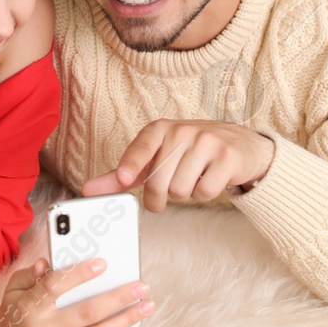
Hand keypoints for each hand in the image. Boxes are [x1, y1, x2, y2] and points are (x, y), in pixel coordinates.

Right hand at [0, 259, 153, 326]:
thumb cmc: (13, 312)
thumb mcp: (15, 287)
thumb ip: (33, 273)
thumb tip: (48, 262)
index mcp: (28, 307)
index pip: (56, 286)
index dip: (80, 274)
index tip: (102, 264)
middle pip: (86, 312)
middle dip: (118, 298)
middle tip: (141, 287)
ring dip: (125, 319)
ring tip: (145, 307)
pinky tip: (124, 322)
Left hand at [82, 120, 274, 210]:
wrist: (239, 145)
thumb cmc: (188, 153)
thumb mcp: (155, 157)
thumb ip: (123, 174)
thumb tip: (89, 189)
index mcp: (160, 128)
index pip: (142, 146)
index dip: (131, 164)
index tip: (124, 178)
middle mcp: (183, 131)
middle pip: (159, 182)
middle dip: (160, 197)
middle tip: (169, 191)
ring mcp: (207, 142)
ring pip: (181, 190)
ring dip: (185, 194)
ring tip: (194, 177)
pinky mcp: (227, 157)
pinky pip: (205, 192)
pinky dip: (205, 194)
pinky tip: (210, 178)